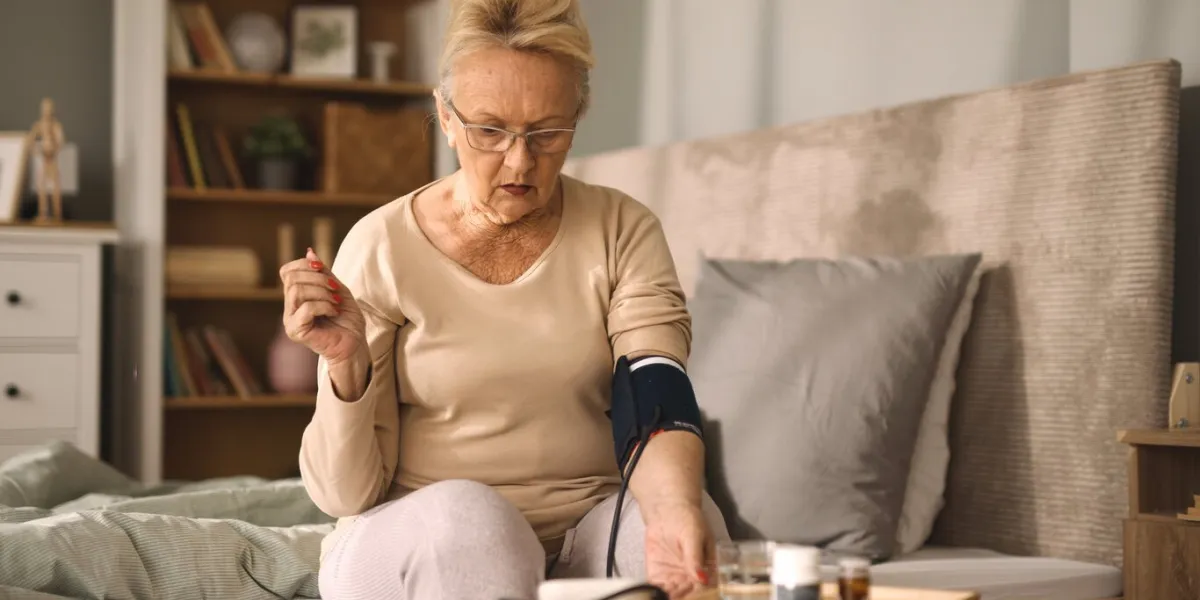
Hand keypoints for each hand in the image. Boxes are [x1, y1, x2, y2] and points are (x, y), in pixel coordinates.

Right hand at [279, 248, 365, 364]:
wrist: (355, 343)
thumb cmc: (347, 319)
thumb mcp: (337, 289)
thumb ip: (323, 272)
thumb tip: (310, 251)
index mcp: (296, 297)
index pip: (287, 271)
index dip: (303, 264)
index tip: (322, 267)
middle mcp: (289, 308)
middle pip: (292, 278)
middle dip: (317, 278)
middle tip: (335, 288)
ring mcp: (291, 320)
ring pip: (297, 291)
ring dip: (322, 292)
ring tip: (336, 301)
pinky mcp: (296, 331)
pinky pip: (306, 308)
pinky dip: (324, 305)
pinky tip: (334, 311)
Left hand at [643, 501, 711, 598]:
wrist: (666, 510)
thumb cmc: (686, 518)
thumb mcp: (693, 535)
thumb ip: (695, 556)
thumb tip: (702, 578)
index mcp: (707, 570)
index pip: (705, 589)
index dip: (697, 595)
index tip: (689, 594)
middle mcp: (692, 578)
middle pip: (689, 595)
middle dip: (682, 597)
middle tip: (673, 594)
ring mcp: (675, 578)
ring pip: (674, 595)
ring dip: (669, 597)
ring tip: (665, 593)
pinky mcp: (659, 575)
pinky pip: (657, 589)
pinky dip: (656, 593)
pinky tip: (655, 593)